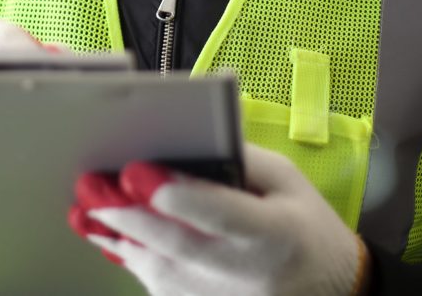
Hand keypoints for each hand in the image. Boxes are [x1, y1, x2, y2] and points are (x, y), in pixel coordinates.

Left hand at [69, 143, 369, 295]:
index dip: (177, 195)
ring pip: (167, 276)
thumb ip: (237, 159)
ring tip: (86, 215)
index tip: (136, 173)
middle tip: (92, 193)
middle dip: (131, 218)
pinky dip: (137, 265)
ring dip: (124, 244)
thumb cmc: (305, 223)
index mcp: (275, 231)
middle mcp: (251, 273)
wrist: (335, 291)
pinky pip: (168, 293)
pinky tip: (112, 241)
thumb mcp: (286, 179)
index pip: (221, 213)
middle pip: (181, 247)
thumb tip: (185, 140)